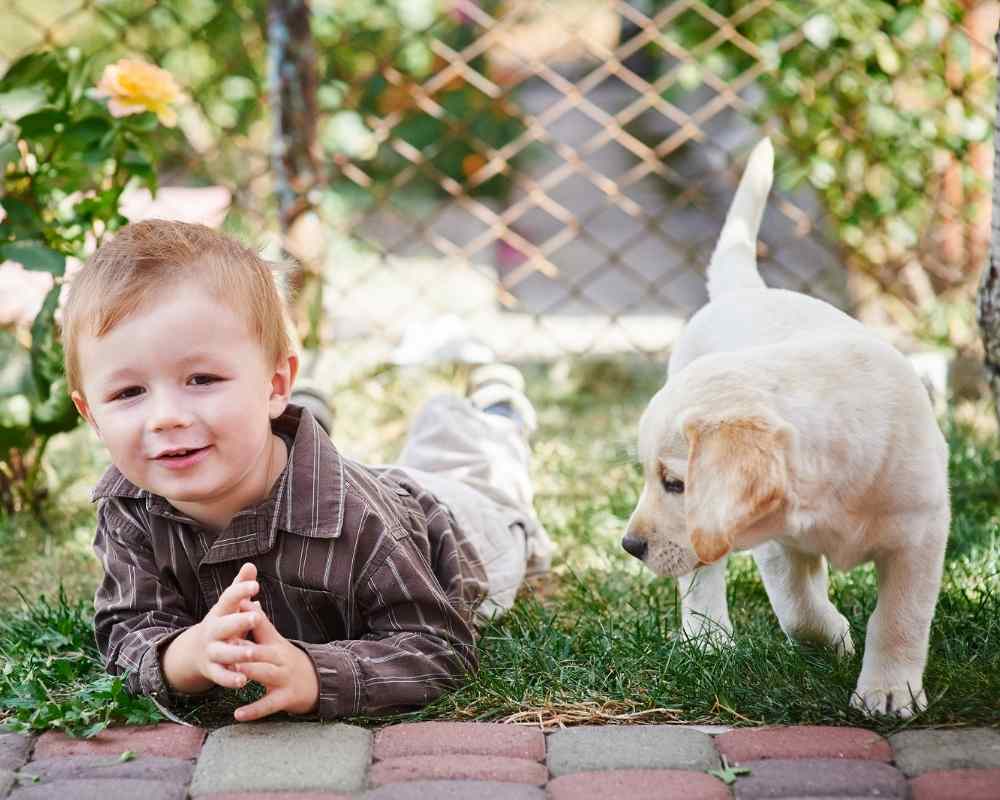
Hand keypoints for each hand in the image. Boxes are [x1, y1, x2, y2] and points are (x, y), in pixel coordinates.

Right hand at [192, 562, 261, 689]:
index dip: (240, 591)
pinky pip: (220, 676)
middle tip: (255, 617)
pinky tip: (243, 680)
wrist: (196, 651)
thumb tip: (250, 564)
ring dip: (237, 653)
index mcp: (219, 613)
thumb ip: (240, 587)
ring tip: (252, 652)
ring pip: (222, 653)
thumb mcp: (229, 606)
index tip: (255, 585)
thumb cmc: (222, 622)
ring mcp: (211, 651)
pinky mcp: (211, 670)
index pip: (228, 599)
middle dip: (238, 621)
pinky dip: (230, 678)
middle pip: (224, 626)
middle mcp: (213, 631)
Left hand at [231, 599, 319, 721]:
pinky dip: (254, 710)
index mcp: (275, 643)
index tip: (236, 606)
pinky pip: (269, 704)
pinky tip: (237, 714)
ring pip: (266, 674)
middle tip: (227, 645)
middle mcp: (280, 658)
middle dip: (247, 647)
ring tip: (235, 670)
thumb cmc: (287, 660)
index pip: (263, 626)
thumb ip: (259, 623)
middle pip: (263, 651)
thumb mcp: (276, 641)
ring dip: (251, 671)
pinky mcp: (286, 698)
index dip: (251, 616)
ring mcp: (284, 678)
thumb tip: (245, 600)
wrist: (319, 682)